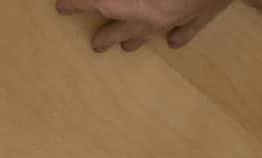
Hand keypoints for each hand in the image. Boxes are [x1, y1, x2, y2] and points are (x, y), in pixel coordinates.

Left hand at [54, 0, 232, 51]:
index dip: (76, 4)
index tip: (60, 7)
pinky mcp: (200, 16)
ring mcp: (178, 19)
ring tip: (124, 49)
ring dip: (135, 40)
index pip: (97, 3)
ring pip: (150, 34)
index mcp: (137, 4)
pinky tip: (172, 44)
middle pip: (121, 28)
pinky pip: (185, 31)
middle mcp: (153, 17)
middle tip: (94, 44)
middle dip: (105, 35)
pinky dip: (177, 36)